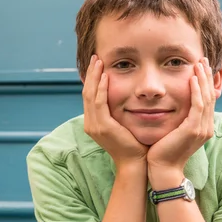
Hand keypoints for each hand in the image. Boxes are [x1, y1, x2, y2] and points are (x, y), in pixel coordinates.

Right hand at [83, 55, 147, 169]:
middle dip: (91, 74)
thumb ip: (119, 113)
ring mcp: (95, 126)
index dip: (92, 80)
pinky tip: (106, 75)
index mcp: (94, 123)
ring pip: (90, 95)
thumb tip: (125, 98)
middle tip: (95, 57)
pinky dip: (101, 87)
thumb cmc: (134, 146)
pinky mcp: (103, 126)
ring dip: (95, 76)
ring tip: (99, 61)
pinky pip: (99, 102)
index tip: (97, 65)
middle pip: (87, 93)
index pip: (89, 97)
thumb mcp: (123, 126)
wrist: (135, 163)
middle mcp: (90, 124)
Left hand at [147, 57, 215, 176]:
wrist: (162, 169)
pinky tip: (192, 78)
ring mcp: (201, 129)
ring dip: (203, 79)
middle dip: (207, 76)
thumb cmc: (163, 152)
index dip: (205, 83)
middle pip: (210, 96)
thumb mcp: (173, 132)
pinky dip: (196, 90)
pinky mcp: (193, 129)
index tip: (201, 68)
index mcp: (203, 128)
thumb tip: (173, 106)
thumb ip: (178, 119)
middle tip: (202, 60)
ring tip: (199, 63)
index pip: (208, 101)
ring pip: (206, 98)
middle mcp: (206, 128)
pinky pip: (198, 105)